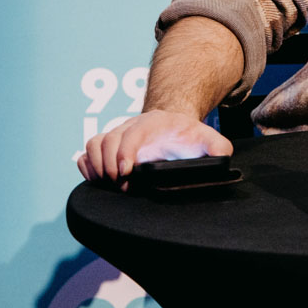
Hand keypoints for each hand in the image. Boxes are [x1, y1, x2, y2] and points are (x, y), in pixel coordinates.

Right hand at [76, 109, 232, 187]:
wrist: (174, 128)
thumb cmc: (188, 135)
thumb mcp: (207, 138)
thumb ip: (218, 147)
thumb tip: (222, 158)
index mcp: (152, 122)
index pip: (130, 133)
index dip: (124, 152)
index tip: (126, 172)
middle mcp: (129, 126)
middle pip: (106, 141)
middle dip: (110, 166)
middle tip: (122, 186)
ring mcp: (115, 136)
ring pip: (93, 145)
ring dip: (97, 167)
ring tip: (110, 184)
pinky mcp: (106, 147)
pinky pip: (86, 153)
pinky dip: (87, 167)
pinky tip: (99, 180)